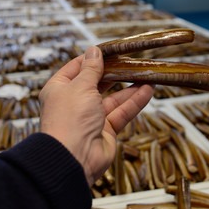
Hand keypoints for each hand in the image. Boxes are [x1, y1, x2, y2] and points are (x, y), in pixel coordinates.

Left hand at [39, 46, 153, 185]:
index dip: (93, 58)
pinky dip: (134, 102)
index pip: (76, 68)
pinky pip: (122, 113)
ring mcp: (91, 118)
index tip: (110, 50)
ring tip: (146, 74)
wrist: (73, 159)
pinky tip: (148, 90)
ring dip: (129, 87)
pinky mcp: (106, 130)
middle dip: (114, 72)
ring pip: (113, 99)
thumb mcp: (80, 86)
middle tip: (131, 61)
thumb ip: (91, 69)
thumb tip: (94, 50)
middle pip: (97, 83)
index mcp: (60, 89)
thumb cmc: (70, 119)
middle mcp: (74, 103)